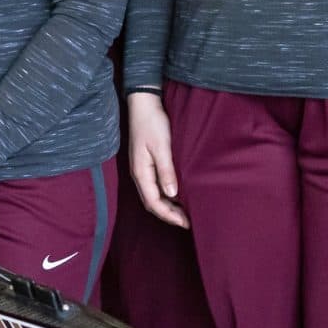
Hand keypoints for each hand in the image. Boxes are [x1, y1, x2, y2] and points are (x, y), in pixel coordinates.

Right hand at [125, 92, 187, 227]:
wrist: (144, 104)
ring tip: (184, 213)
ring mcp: (142, 169)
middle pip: (152, 203)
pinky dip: (166, 195)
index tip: (185, 222)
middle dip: (168, 215)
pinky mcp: (147, 164)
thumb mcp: (162, 146)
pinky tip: (177, 195)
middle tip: (187, 222)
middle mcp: (139, 174)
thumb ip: (166, 171)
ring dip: (167, 206)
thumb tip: (171, 194)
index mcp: (141, 172)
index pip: (153, 202)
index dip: (169, 215)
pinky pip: (154, 186)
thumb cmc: (152, 123)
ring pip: (153, 196)